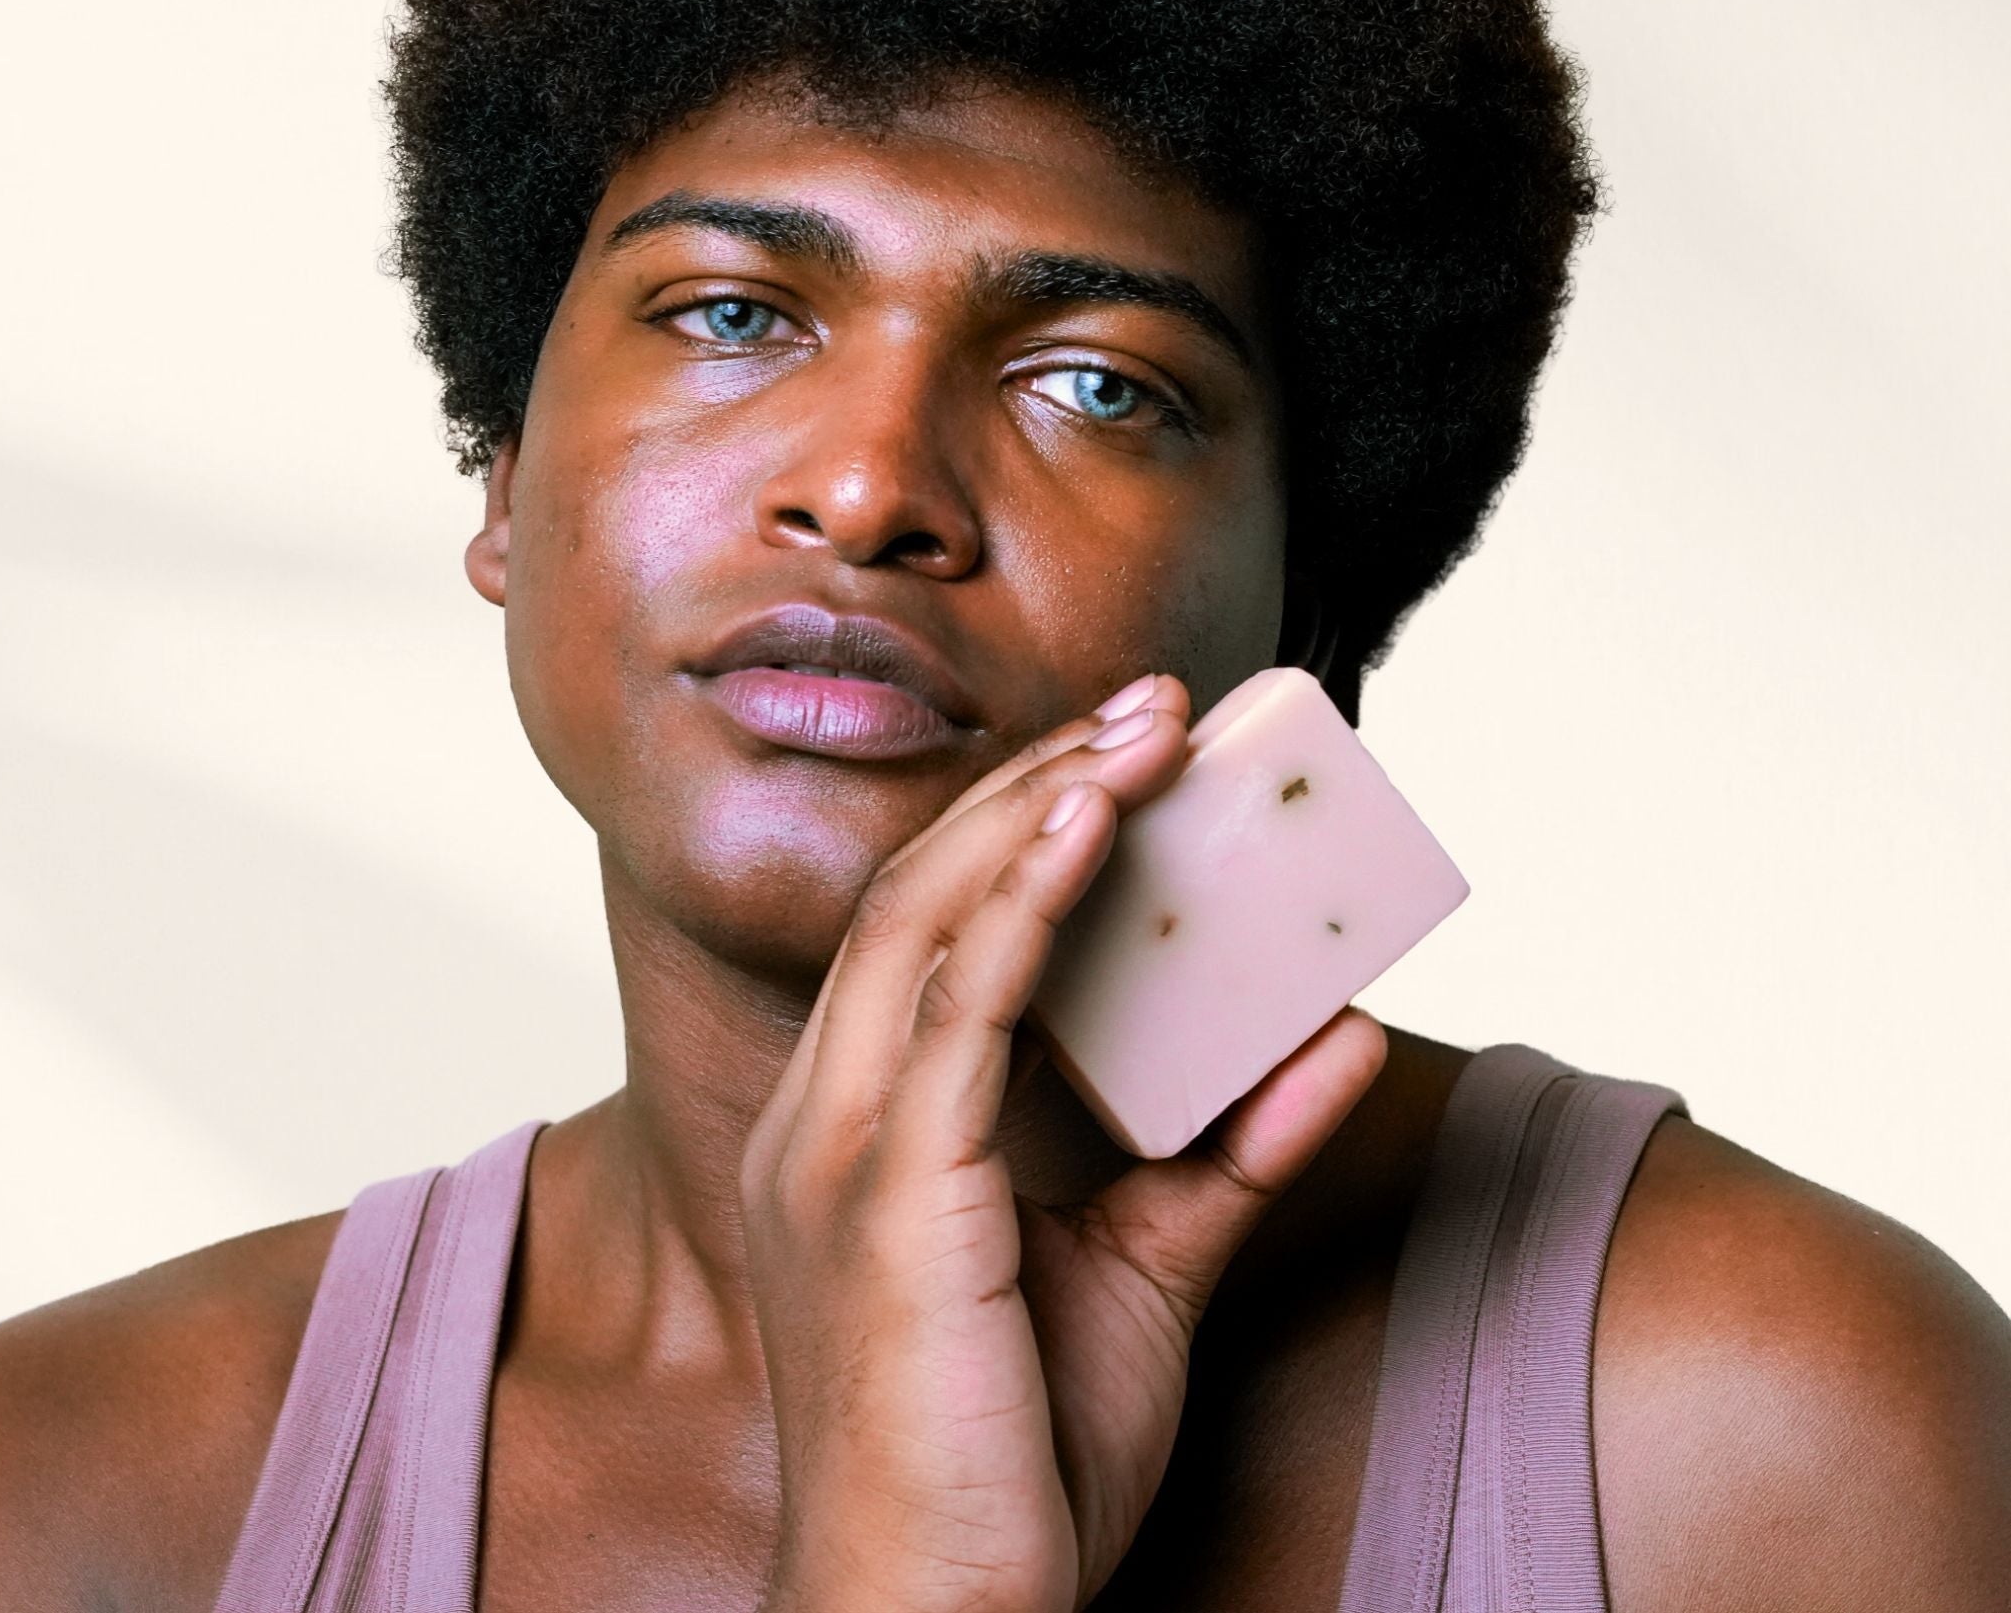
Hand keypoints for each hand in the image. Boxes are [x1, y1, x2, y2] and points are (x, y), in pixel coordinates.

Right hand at [742, 674, 1387, 1612]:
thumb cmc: (1010, 1463)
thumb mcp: (1147, 1273)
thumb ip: (1232, 1150)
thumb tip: (1342, 1036)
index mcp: (865, 1124)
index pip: (933, 927)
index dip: (1020, 824)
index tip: (1124, 755)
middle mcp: (829, 1112)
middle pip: (923, 890)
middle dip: (1037, 780)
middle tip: (1154, 707)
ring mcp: (843, 1146)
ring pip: (932, 918)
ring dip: (1041, 806)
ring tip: (1144, 732)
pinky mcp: (888, 1191)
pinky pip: (959, 1005)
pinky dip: (1026, 899)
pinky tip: (1093, 825)